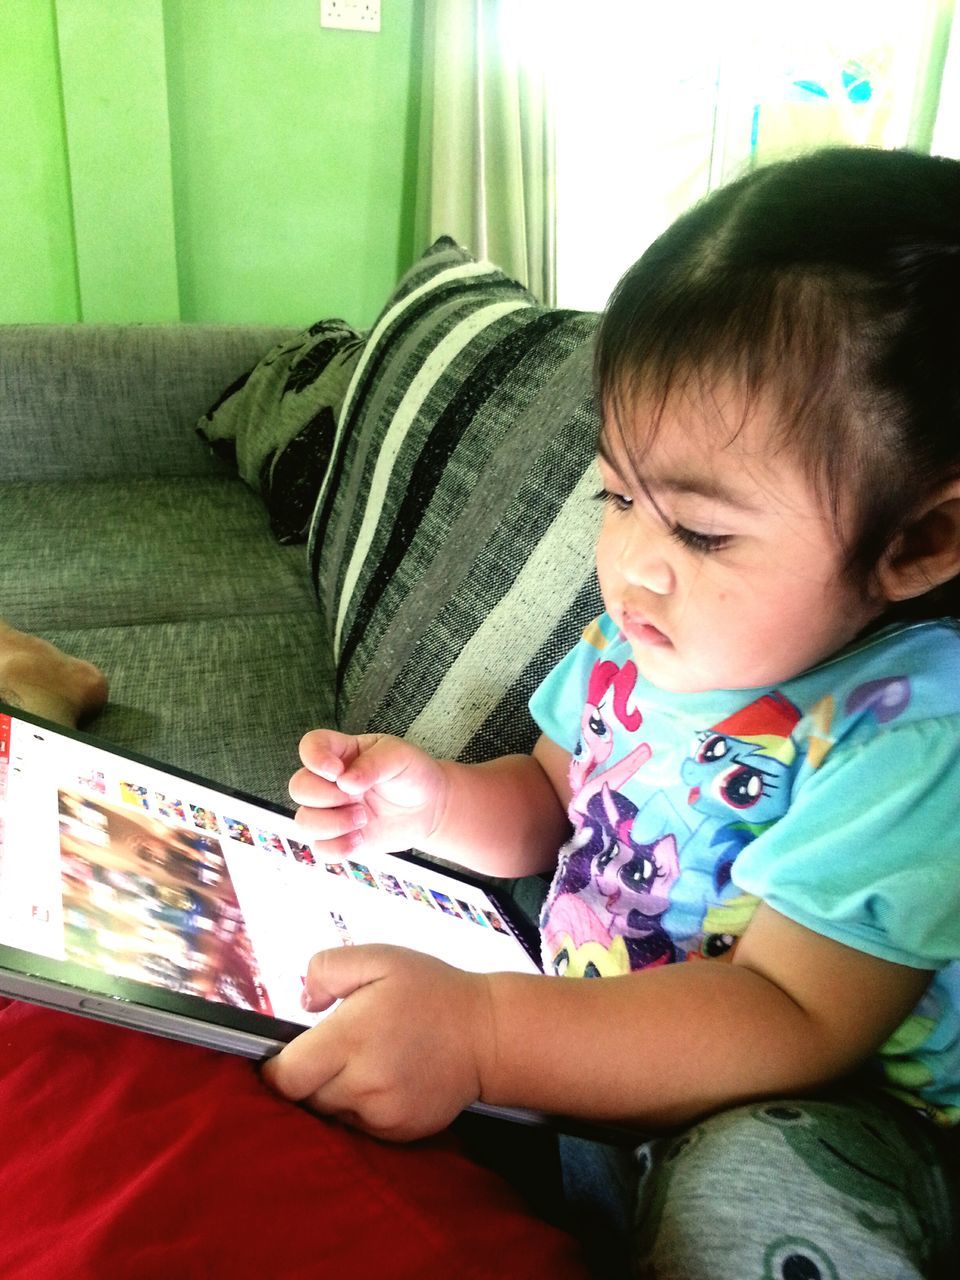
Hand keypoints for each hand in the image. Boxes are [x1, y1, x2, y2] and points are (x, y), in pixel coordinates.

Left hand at [261, 945, 493, 1140]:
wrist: (488, 1035)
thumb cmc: (430, 991)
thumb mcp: (379, 957)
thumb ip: (328, 969)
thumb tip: (303, 1002)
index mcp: (352, 1038)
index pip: (286, 1077)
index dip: (275, 1069)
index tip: (282, 1054)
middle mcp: (364, 1083)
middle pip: (304, 1100)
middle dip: (306, 1078)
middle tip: (329, 1051)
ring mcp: (382, 1114)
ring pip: (330, 1114)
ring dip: (331, 1094)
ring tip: (360, 1063)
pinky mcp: (398, 1133)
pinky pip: (358, 1126)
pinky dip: (358, 1107)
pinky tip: (380, 1079)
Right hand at [289, 730, 447, 856]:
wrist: (429, 806)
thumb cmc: (410, 773)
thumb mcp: (398, 757)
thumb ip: (372, 764)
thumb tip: (345, 782)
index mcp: (342, 752)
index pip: (311, 746)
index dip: (314, 758)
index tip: (337, 771)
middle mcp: (330, 781)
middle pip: (298, 787)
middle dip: (325, 796)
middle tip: (356, 797)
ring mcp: (333, 810)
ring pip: (303, 821)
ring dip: (332, 823)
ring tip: (363, 818)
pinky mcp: (340, 836)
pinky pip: (320, 848)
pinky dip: (337, 847)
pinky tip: (359, 839)